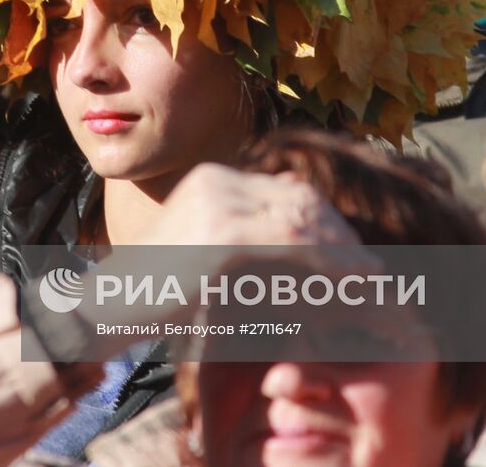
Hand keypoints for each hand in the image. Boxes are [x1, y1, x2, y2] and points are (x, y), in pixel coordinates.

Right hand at [71, 165, 378, 359]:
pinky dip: (329, 263)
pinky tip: (353, 284)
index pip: (289, 192)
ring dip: (346, 253)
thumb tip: (311, 251)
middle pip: (303, 201)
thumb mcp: (208, 256)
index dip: (331, 224)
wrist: (107, 306)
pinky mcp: (221, 234)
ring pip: (304, 220)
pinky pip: (291, 243)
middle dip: (345, 238)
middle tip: (378, 274)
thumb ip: (251, 242)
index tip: (360, 258)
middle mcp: (217, 180)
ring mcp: (217, 202)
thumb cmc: (155, 295)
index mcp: (213, 179)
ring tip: (375, 284)